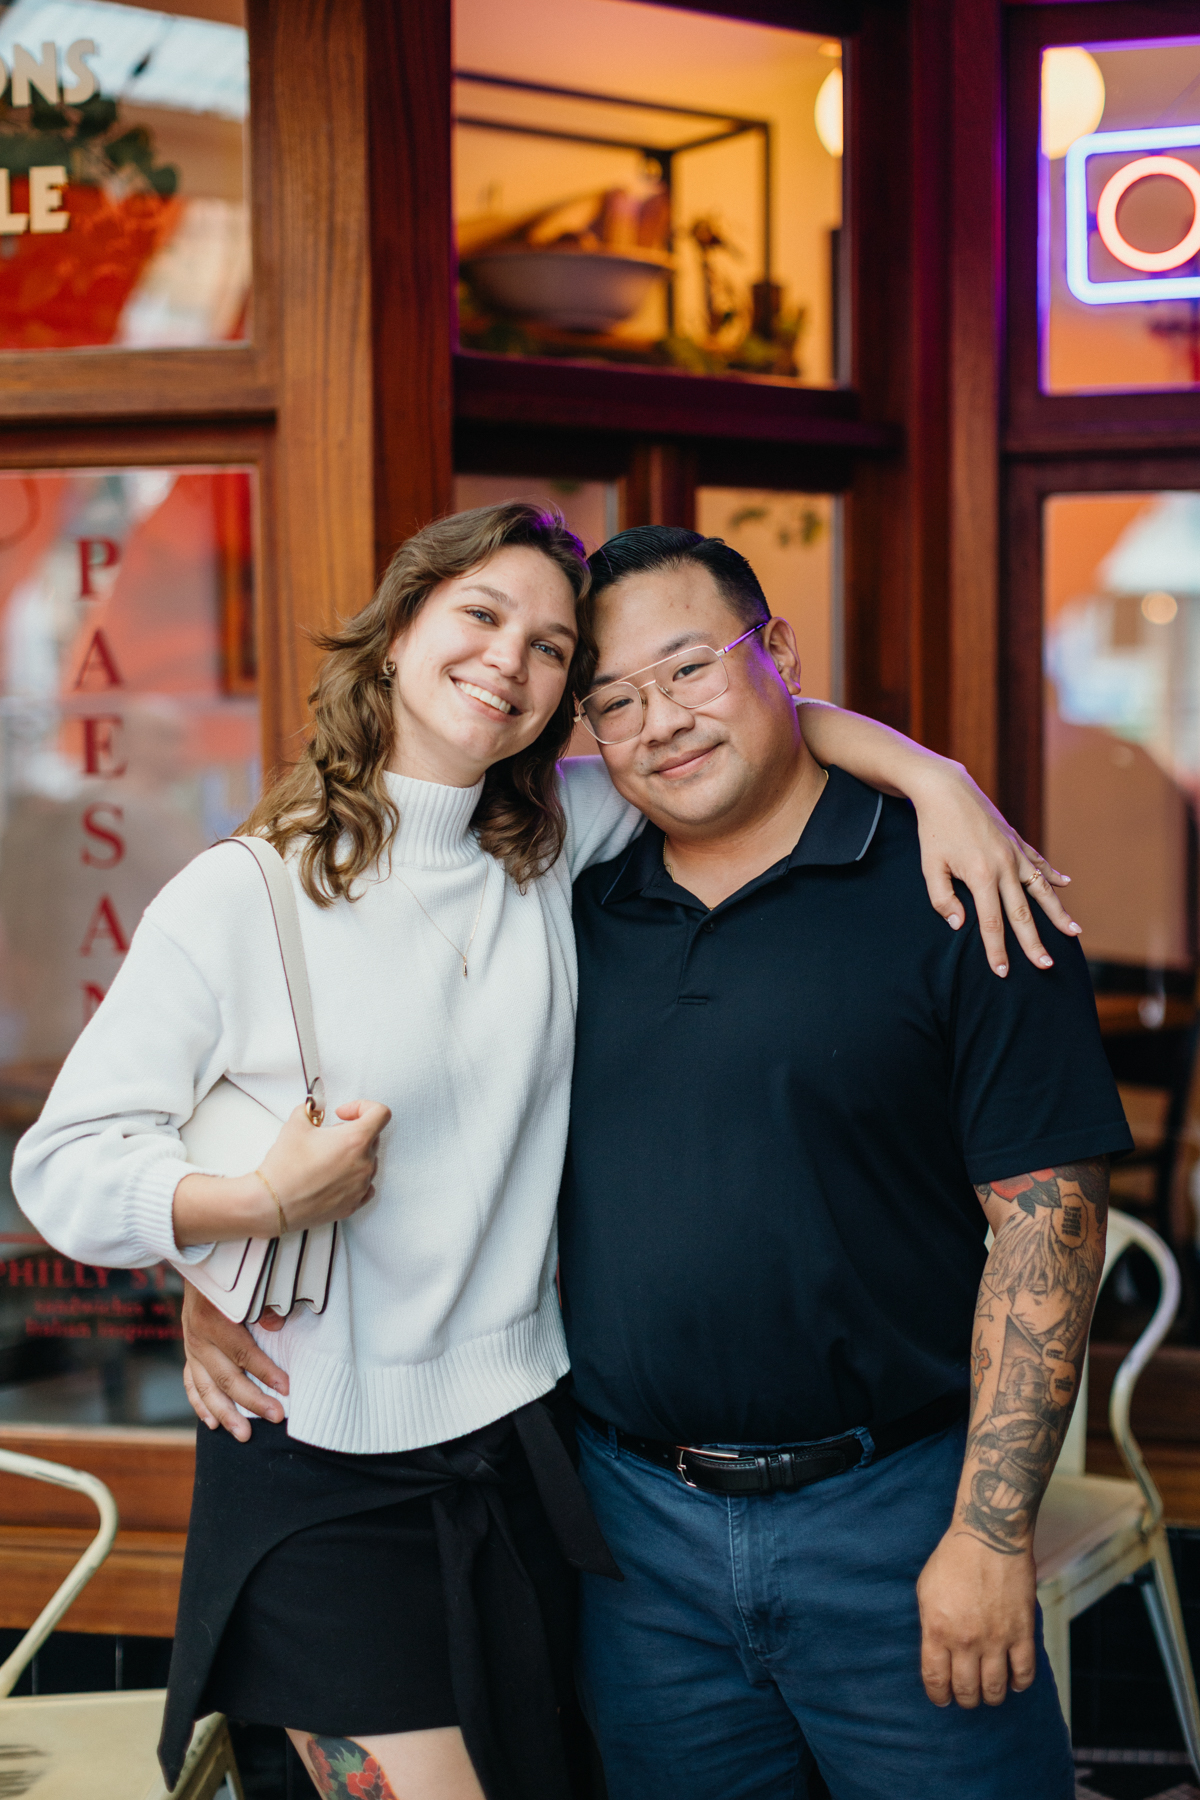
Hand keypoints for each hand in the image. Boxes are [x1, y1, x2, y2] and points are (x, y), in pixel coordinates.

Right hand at [173, 1097, 390, 1246]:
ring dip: (353, 1155)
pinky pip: (365, 1186)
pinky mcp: (353, 1204)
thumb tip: (312, 1109)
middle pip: (373, 1137)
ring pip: (368, 1162)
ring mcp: (361, 1187)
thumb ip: (309, 1110)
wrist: (273, 1203)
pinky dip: (354, 1177)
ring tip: (327, 1158)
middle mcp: (365, 1164)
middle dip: (353, 1131)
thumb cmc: (285, 1167)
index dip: (362, 1107)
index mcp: (356, 1140)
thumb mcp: (295, 1124)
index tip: (343, 1114)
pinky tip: (336, 1176)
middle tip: (329, 1136)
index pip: (381, 1113)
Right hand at [181, 1282, 288, 1441]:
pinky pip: (192, 1384)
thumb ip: (262, 1304)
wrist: (199, 1260)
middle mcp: (197, 1337)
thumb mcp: (247, 1282)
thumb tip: (277, 1326)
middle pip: (226, 1377)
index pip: (243, 1353)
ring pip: (207, 1388)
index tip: (287, 1388)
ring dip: (226, 1414)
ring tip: (244, 1435)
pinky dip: (201, 1405)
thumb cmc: (231, 1272)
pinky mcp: (188, 1353)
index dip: (265, 1372)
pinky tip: (213, 1424)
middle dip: (252, 1401)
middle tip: (277, 1417)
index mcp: (212, 1319)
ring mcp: (190, 1347)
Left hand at [911, 762, 1079, 975]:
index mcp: (981, 875)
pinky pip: (1039, 862)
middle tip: (1046, 966)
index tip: (1003, 972)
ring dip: (1058, 913)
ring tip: (1074, 933)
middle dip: (1034, 942)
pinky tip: (1067, 885)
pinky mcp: (1017, 840)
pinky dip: (1053, 874)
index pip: (992, 922)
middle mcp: (1004, 866)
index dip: (997, 949)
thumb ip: (942, 899)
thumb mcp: (930, 866)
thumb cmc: (933, 830)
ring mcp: (1014, 852)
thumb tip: (961, 925)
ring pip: (1041, 889)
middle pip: (1022, 912)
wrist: (946, 788)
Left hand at [916, 1529, 1037, 1707]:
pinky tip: (1014, 1681)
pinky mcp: (1022, 1632)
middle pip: (967, 1691)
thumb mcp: (926, 1590)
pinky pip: (1024, 1673)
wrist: (989, 1536)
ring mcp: (996, 1639)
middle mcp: (966, 1641)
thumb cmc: (952, 1559)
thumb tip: (935, 1651)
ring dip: (991, 1696)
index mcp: (938, 1630)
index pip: (935, 1681)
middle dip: (965, 1699)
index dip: (938, 1696)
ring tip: (989, 1691)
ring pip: (995, 1689)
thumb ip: (930, 1625)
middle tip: (967, 1695)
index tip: (942, 1699)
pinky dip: (1019, 1683)